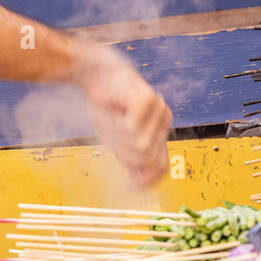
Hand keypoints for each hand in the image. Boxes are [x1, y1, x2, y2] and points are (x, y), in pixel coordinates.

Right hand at [73, 44, 171, 186]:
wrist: (96, 72)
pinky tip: (108, 104)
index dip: (146, 179)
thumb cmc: (107, 105)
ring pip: (140, 145)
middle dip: (123, 153)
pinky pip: (132, 128)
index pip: (161, 167)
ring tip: (110, 118)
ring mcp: (159, 109)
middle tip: (111, 134)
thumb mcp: (118, 137)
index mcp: (160, 131)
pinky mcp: (147, 100)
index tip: (129, 184)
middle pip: (146, 158)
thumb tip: (136, 188)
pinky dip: (115, 121)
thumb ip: (130, 157)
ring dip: (118, 137)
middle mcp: (164, 120)